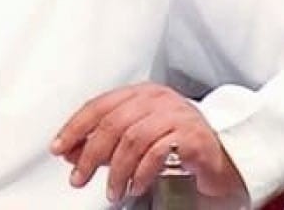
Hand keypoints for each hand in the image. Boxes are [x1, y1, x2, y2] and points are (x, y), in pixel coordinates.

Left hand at [50, 83, 245, 201]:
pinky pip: (158, 151)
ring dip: (116, 169)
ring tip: (112, 191)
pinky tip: (135, 186)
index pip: (97, 105)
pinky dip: (141, 171)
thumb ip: (104, 144)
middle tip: (78, 177)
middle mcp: (156, 98)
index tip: (58, 148)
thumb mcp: (135, 141)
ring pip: (132, 138)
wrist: (224, 157)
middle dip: (90, 153)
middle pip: (112, 122)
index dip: (75, 127)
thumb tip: (70, 152)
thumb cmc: (177, 146)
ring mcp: (176, 114)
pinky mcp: (192, 136)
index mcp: (138, 93)